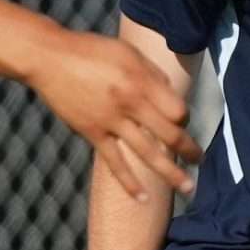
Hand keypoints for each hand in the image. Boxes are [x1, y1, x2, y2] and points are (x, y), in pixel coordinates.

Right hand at [27, 25, 195, 196]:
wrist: (49, 58)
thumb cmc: (90, 50)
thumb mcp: (128, 52)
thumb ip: (152, 73)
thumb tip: (171, 95)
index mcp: (141, 81)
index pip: (177, 110)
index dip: (185, 118)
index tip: (182, 120)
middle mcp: (129, 103)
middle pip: (169, 134)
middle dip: (189, 150)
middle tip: (200, 161)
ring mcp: (110, 121)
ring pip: (147, 153)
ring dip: (171, 173)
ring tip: (188, 188)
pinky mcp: (92, 133)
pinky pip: (115, 162)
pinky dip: (130, 183)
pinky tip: (143, 199)